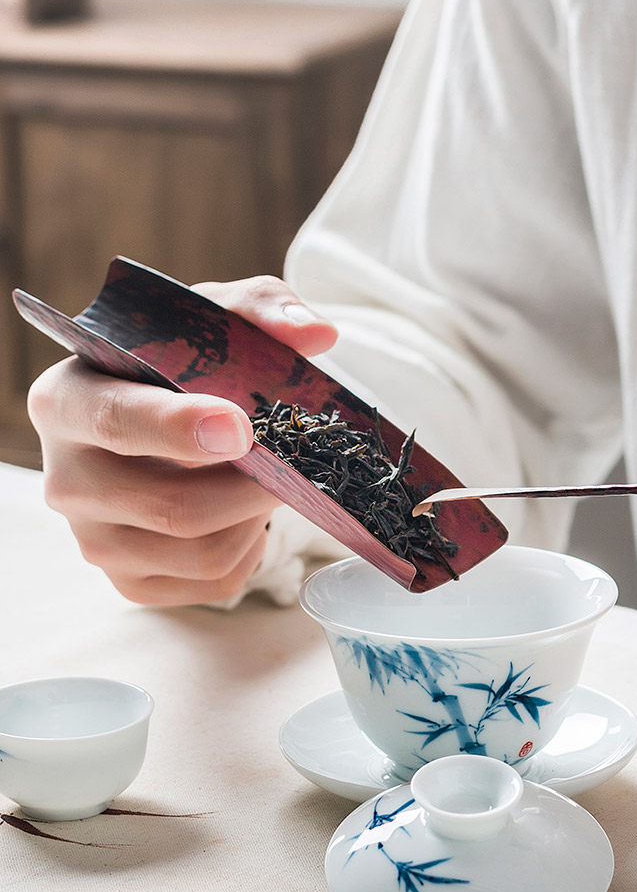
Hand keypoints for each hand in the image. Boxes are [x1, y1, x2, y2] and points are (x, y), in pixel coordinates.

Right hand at [27, 276, 336, 605]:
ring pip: (202, 551)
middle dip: (253, 485)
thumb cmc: (174, 365)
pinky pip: (215, 581)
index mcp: (66, 401)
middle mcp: (66, 479)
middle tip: (293, 458)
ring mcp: (94, 540)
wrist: (154, 419)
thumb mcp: (208, 318)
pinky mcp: (130, 582)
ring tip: (265, 479)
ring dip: (256, 517)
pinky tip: (245, 512)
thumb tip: (316, 333)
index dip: (180, 427)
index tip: (242, 427)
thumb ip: (259, 309)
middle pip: (173, 506)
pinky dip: (251, 548)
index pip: (117, 421)